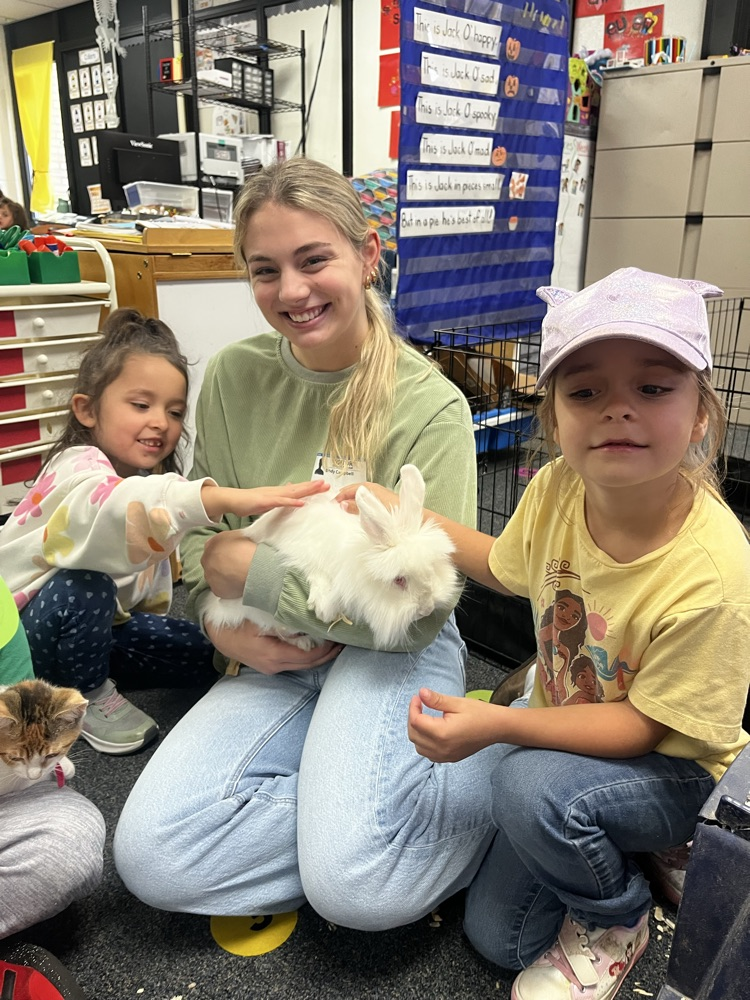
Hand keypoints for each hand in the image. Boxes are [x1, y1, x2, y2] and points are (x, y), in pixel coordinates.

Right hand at [202, 479, 328, 520]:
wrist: (232, 500)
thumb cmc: (248, 502)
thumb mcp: (267, 500)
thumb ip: (278, 498)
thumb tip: (287, 492)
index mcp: (279, 492)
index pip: (298, 489)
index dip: (310, 488)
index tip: (324, 487)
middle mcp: (277, 491)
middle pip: (299, 488)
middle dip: (313, 487)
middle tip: (328, 484)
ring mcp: (272, 495)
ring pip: (293, 492)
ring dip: (306, 490)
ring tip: (319, 488)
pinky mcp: (265, 501)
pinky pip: (281, 502)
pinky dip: (292, 502)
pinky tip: (302, 503)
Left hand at [202, 529, 255, 598]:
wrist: (251, 567)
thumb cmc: (248, 548)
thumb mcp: (239, 534)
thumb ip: (231, 539)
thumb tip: (233, 542)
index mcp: (212, 543)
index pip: (213, 547)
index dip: (224, 551)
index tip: (233, 554)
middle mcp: (206, 560)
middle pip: (212, 562)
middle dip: (221, 564)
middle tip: (236, 565)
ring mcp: (209, 576)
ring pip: (215, 576)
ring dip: (224, 576)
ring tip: (239, 576)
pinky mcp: (216, 590)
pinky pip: (222, 588)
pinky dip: (228, 587)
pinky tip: (238, 585)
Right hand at [205, 617, 342, 674]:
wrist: (215, 631)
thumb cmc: (235, 622)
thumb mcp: (258, 618)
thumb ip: (282, 619)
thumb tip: (306, 618)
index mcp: (274, 655)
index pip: (309, 656)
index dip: (327, 648)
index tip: (339, 636)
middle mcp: (274, 666)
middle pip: (309, 664)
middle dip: (328, 653)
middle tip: (344, 640)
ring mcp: (271, 667)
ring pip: (302, 664)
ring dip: (319, 654)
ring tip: (334, 641)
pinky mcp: (269, 664)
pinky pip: (294, 660)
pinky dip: (307, 654)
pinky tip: (315, 643)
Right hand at [335, 481, 398, 514]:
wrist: (412, 517)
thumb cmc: (393, 514)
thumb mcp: (370, 512)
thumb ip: (356, 507)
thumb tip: (343, 504)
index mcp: (368, 488)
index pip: (348, 490)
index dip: (339, 497)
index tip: (331, 504)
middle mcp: (373, 487)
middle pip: (353, 489)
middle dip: (343, 495)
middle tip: (333, 503)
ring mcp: (378, 492)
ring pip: (359, 492)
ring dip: (350, 498)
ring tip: (342, 505)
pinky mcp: (383, 498)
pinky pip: (365, 496)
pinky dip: (358, 500)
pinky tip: (357, 507)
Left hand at [407, 688, 501, 761]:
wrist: (497, 727)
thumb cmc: (480, 714)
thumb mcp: (457, 703)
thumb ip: (436, 700)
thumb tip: (421, 693)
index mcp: (442, 733)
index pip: (416, 722)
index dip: (413, 707)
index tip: (417, 697)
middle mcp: (442, 748)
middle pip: (414, 735)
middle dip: (413, 718)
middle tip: (419, 705)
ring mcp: (446, 756)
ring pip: (419, 747)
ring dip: (417, 732)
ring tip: (424, 717)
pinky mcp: (450, 758)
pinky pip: (429, 754)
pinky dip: (424, 743)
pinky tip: (430, 731)